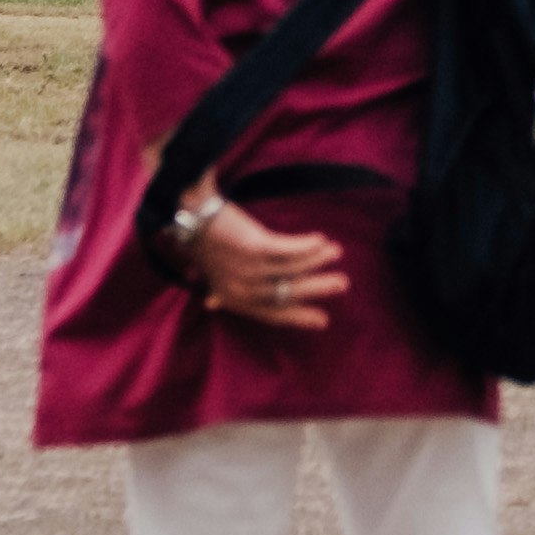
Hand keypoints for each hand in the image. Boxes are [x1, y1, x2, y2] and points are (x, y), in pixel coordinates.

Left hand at [185, 195, 342, 331]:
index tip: (323, 320)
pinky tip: (320, 240)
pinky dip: (307, 246)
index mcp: (233, 299)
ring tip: (336, 252)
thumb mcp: (205, 272)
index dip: (299, 317)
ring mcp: (248, 269)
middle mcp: (242, 289)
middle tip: (342, 284)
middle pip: (289, 293)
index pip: (272, 314)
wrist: (192, 214)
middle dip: (318, 288)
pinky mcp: (254, 247)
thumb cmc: (201, 242)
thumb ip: (214, 289)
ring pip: (293, 269)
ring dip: (318, 260)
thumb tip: (212, 303)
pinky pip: (289, 250)